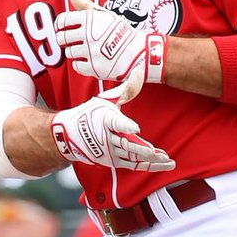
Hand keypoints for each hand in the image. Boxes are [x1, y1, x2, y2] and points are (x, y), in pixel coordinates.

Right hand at [50, 66, 174, 172]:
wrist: (68, 135)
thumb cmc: (89, 114)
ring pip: (132, 157)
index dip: (126, 125)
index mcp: (105, 119)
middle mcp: (106, 137)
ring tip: (167, 160)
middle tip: (157, 153)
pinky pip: (133, 165)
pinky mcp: (113, 161)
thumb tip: (139, 71)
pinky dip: (148, 166)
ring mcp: (109, 151)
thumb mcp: (106, 100)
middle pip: (127, 144)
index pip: (116, 122)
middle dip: (142, 150)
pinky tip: (162, 164)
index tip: (136, 128)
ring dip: (150, 160)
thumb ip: (126, 89)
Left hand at [55, 0, 166, 83]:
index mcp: (89, 19)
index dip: (60, 25)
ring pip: (69, 53)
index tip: (64, 28)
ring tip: (87, 49)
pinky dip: (81, 64)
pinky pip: (76, 66)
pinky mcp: (94, 67)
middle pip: (62, 38)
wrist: (139, 52)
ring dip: (75, 52)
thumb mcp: (103, 14)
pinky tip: (90, 59)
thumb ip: (84, 3)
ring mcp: (91, 51)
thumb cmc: (120, 31)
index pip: (62, 20)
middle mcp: (89, 34)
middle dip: (66, 40)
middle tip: (74, 40)